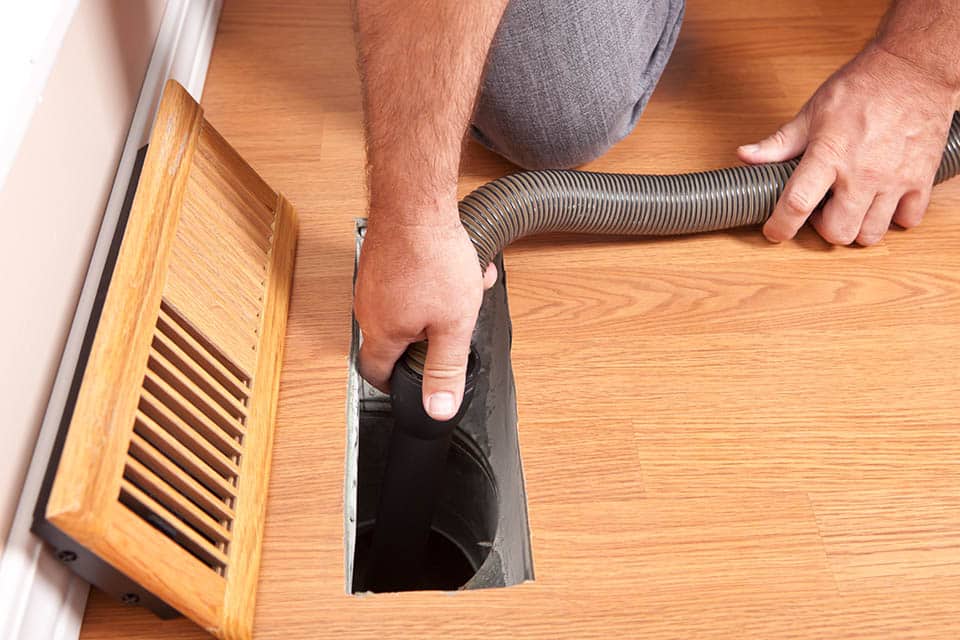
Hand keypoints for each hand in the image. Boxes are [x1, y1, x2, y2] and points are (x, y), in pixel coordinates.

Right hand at [354, 210, 496, 419]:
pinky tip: (456, 266)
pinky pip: (407, 281)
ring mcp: (371, 281)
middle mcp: (368, 308)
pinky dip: (432, 281)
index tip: (405, 386)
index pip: (374, 373)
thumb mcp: (453, 325)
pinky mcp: (381, 259)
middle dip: (430, 337)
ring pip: (406, 306)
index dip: (392, 385)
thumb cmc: (433, 257)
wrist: (416, 202)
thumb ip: (445, 369)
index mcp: (381, 332)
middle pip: (395, 338)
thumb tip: (437, 409)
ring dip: (437, 305)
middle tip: (453, 328)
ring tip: (464, 289)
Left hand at [738, 42, 957, 245]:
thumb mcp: (812, 112)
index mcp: (829, 155)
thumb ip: (779, 142)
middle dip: (824, 229)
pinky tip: (883, 201)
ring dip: (856, 227)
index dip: (781, 226)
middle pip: (838, 232)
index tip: (774, 232)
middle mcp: (862, 173)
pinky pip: (908, 220)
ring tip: (851, 206)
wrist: (913, 68)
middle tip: (822, 210)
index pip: (797, 203)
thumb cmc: (863, 86)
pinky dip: (894, 218)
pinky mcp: (921, 178)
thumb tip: (746, 155)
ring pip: (871, 233)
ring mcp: (894, 178)